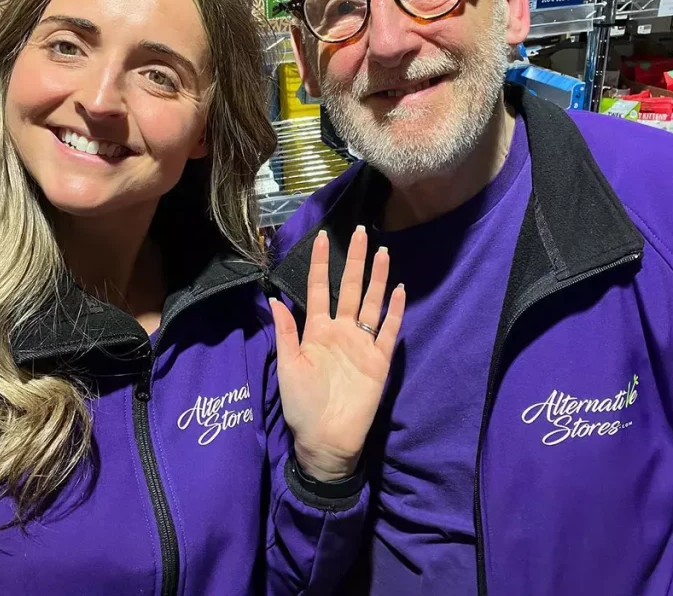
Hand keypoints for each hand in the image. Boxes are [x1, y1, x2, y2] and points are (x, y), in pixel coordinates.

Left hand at [270, 226, 405, 482]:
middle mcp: (341, 331)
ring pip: (372, 302)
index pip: (319, 289)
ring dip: (377, 278)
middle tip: (361, 232)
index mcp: (316, 331)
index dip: (320, 263)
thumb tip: (273, 298)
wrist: (325, 440)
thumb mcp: (288, 367)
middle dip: (355, 260)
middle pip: (350, 288)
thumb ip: (286, 333)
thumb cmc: (301, 406)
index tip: (321, 237)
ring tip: (382, 252)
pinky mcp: (379, 360)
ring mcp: (362, 344)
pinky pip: (389, 331)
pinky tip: (399, 290)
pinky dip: (395, 311)